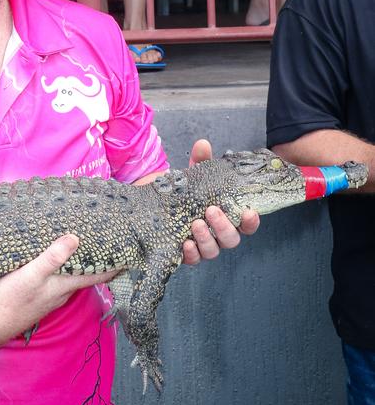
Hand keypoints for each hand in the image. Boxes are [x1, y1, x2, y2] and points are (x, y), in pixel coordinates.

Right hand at [0, 235, 117, 342]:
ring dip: (81, 263)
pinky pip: (59, 279)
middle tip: (109, 242)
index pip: (98, 275)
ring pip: (72, 277)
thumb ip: (52, 258)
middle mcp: (61, 292)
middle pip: (87, 274)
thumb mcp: (31, 274)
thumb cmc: (10, 299)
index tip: (130, 254)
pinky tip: (58, 260)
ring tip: (87, 245)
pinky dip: (65, 267)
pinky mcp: (38, 295)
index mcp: (64, 286)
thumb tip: (75, 238)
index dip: (115, 266)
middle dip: (99, 260)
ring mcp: (50, 296)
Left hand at [181, 139, 259, 265]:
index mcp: (225, 216)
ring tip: (195, 223)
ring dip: (207, 238)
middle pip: (231, 240)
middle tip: (212, 211)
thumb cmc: (182, 191)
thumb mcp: (191, 175)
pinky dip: (191, 252)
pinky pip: (193, 259)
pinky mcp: (185, 254)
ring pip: (213, 251)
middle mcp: (217, 234)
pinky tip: (185, 243)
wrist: (153, 204)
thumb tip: (203, 145)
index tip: (249, 212)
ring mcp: (202, 246)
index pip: (245, 224)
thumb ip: (200, 162)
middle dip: (224, 226)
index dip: (251, 221)